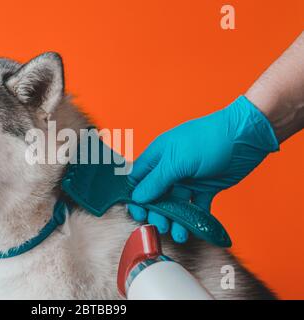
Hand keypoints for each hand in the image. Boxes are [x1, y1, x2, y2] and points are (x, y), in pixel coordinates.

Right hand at [128, 96, 278, 242]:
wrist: (246, 136)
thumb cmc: (208, 139)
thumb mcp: (177, 160)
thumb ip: (156, 180)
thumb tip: (137, 197)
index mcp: (159, 156)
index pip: (138, 179)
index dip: (136, 197)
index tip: (138, 213)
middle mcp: (171, 168)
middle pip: (156, 196)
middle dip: (157, 212)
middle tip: (161, 225)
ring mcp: (188, 179)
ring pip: (175, 204)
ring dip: (175, 220)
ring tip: (178, 233)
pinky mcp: (205, 188)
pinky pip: (196, 207)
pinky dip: (194, 219)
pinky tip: (193, 229)